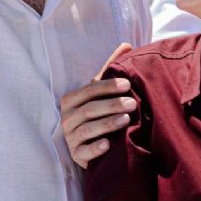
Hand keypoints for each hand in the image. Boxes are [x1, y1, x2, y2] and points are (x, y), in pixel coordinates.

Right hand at [60, 43, 134, 167]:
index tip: (127, 85)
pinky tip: (108, 145)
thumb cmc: (99, 113)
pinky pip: (83, 152)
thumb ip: (111, 68)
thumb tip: (126, 44)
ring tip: (126, 119)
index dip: (107, 87)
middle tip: (133, 103)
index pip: (89, 90)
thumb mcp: (102, 92)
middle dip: (111, 105)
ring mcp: (70, 138)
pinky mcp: (76, 156)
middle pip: (89, 110)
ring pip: (87, 130)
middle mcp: (67, 118)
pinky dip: (95, 148)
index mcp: (71, 100)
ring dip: (106, 124)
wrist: (93, 145)